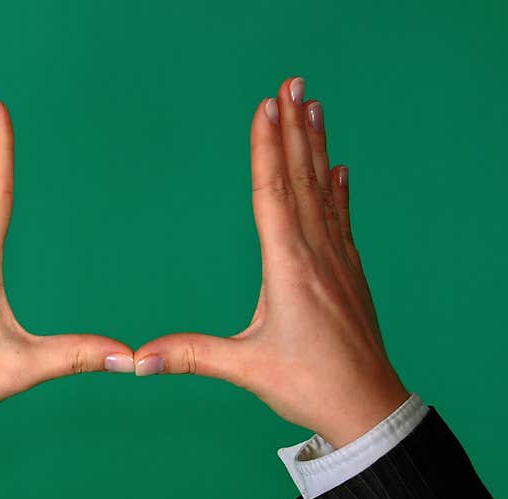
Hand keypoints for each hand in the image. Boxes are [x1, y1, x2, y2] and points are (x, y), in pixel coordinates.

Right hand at [134, 77, 407, 447]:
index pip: (273, 193)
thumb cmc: (310, 386)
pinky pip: (341, 219)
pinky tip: (340, 170)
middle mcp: (317, 254)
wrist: (368, 407)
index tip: (266, 106)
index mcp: (290, 267)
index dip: (267, 148)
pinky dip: (338, 190)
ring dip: (317, 147)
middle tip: (293, 83)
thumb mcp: (247, 368)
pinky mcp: (349, 275)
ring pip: (324, 192)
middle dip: (294, 128)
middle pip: (301, 179)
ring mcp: (338, 262)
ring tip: (315, 108)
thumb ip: (192, 355)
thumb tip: (138, 359)